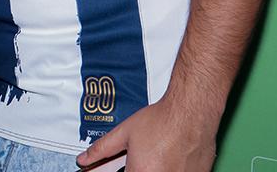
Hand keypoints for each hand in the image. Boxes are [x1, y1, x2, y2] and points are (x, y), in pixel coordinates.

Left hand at [76, 97, 216, 171]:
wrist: (192, 111)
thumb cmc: (163, 120)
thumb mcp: (125, 132)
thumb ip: (102, 149)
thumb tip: (84, 159)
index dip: (124, 171)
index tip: (127, 166)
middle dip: (139, 169)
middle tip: (145, 158)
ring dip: (157, 168)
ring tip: (160, 155)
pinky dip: (173, 169)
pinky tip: (173, 157)